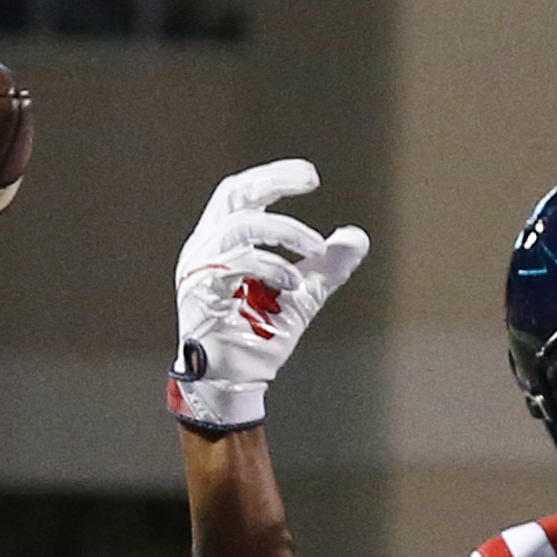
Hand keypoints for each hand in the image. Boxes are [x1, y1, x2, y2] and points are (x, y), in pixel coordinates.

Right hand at [168, 160, 368, 433]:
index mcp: (224, 241)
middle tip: (311, 180)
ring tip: (315, 247)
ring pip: (240, 225)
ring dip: (284, 231)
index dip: (274, 178)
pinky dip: (271, 267)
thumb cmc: (260, 337)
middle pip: (234, 195)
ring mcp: (200, 267)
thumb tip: (356, 236)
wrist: (236, 381)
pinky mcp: (200, 290)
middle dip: (272, 181)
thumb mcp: (302, 294)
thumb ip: (326, 265)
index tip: (310, 176)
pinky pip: (235, 263)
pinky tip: (294, 283)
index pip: (244, 194)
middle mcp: (206, 247)